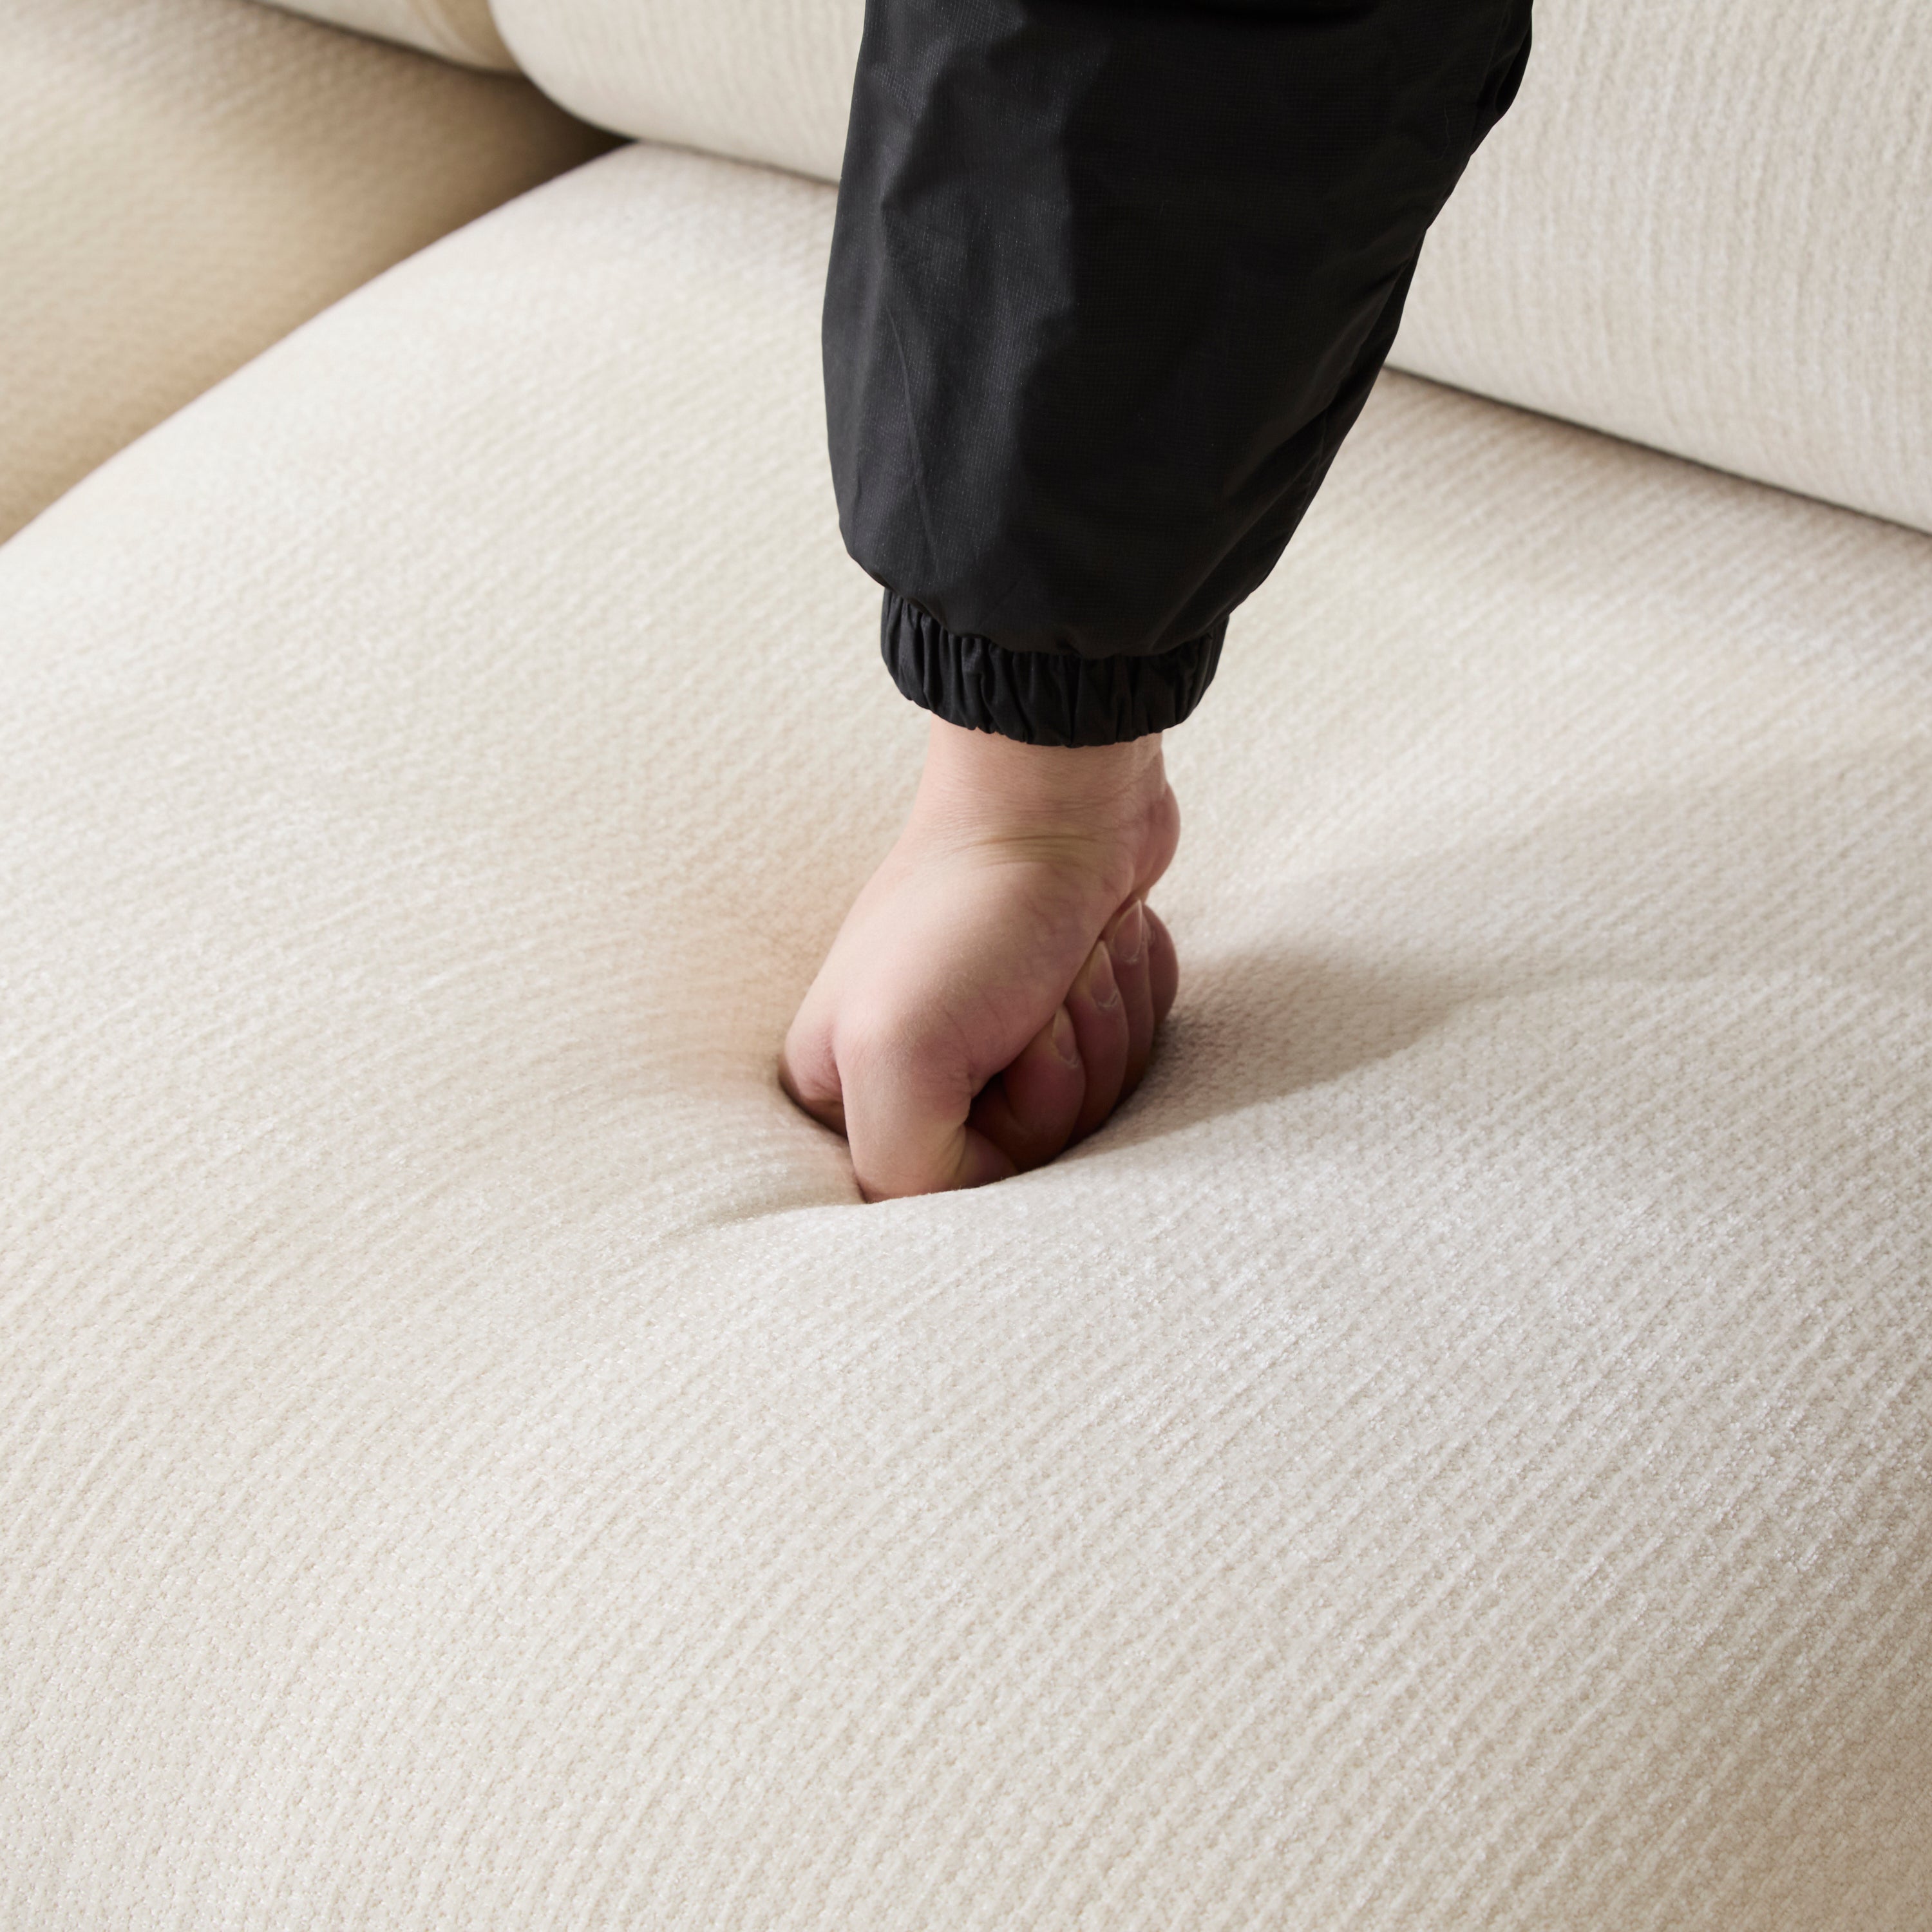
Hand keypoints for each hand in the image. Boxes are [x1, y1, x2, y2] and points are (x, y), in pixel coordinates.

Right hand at [781, 717, 1180, 1198]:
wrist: (1060, 793)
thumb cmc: (975, 912)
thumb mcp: (897, 1051)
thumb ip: (901, 1170)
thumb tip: (950, 1216)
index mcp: (852, 1097)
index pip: (959, 1196)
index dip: (1015, 1129)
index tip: (1005, 1046)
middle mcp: (917, 1076)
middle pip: (1044, 1157)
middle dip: (1069, 1069)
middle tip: (1039, 990)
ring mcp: (1001, 1041)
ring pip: (1100, 1112)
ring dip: (1107, 1026)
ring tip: (1072, 956)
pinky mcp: (1070, 1004)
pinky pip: (1134, 1057)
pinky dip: (1137, 999)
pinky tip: (1104, 943)